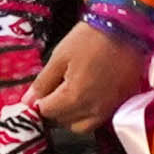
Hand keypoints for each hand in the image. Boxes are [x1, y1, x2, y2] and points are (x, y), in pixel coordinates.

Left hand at [24, 13, 143, 130]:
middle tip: (53, 92)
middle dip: (54, 110)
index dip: (39, 102)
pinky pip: (100, 119)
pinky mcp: (122, 104)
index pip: (47, 112)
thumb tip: (27, 102)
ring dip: (71, 116)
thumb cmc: (89, 38)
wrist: (127, 27)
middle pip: (64, 122)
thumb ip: (43, 82)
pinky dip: (89, 114)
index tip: (40, 91)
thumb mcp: (60, 56)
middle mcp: (93, 110)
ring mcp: (110, 109)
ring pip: (82, 126)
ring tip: (70, 97)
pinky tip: (87, 97)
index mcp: (74, 97)